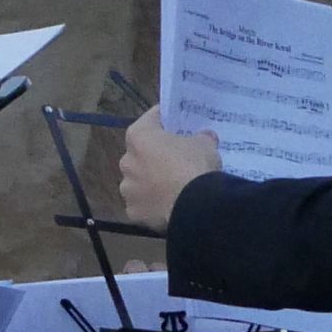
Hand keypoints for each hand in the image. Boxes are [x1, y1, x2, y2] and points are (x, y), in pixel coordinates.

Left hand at [116, 108, 220, 226]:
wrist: (193, 206)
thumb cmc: (193, 166)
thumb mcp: (205, 144)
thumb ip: (201, 138)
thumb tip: (205, 138)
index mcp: (138, 136)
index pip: (151, 120)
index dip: (165, 120)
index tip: (176, 123)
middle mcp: (126, 161)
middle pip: (140, 153)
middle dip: (155, 155)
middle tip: (176, 158)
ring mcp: (127, 189)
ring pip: (138, 181)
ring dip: (151, 181)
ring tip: (173, 186)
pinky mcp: (133, 212)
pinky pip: (143, 204)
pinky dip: (153, 204)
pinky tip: (169, 205)